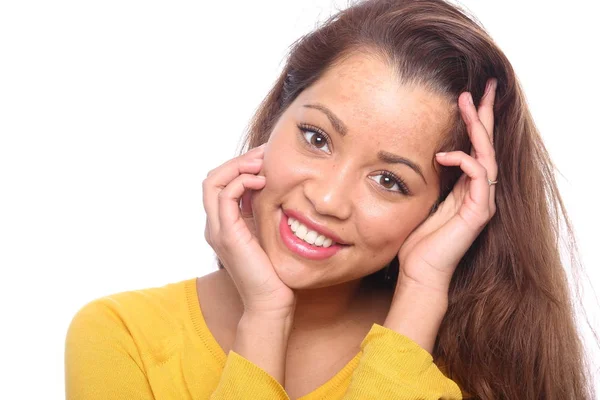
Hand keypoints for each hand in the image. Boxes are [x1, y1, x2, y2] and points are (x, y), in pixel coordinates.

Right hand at [202, 144, 295, 316]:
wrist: (271, 302)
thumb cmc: (274, 271)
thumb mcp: (267, 232)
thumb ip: (263, 211)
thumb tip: (273, 185)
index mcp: (224, 223)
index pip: (221, 183)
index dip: (240, 166)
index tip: (266, 158)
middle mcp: (215, 224)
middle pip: (212, 178)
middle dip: (238, 160)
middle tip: (264, 154)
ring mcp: (218, 229)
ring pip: (213, 182)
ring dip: (238, 166)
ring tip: (262, 163)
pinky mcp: (227, 234)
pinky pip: (225, 196)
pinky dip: (241, 181)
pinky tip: (262, 181)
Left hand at [397, 78, 498, 294]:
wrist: (419, 272)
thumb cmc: (416, 240)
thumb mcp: (421, 199)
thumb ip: (428, 179)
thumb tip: (419, 153)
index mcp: (465, 187)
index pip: (475, 147)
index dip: (476, 121)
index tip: (471, 95)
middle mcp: (478, 192)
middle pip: (487, 145)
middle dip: (484, 114)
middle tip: (482, 87)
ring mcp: (481, 201)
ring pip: (487, 154)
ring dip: (478, 127)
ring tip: (468, 103)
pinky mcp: (478, 212)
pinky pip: (481, 176)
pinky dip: (465, 160)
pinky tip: (444, 155)